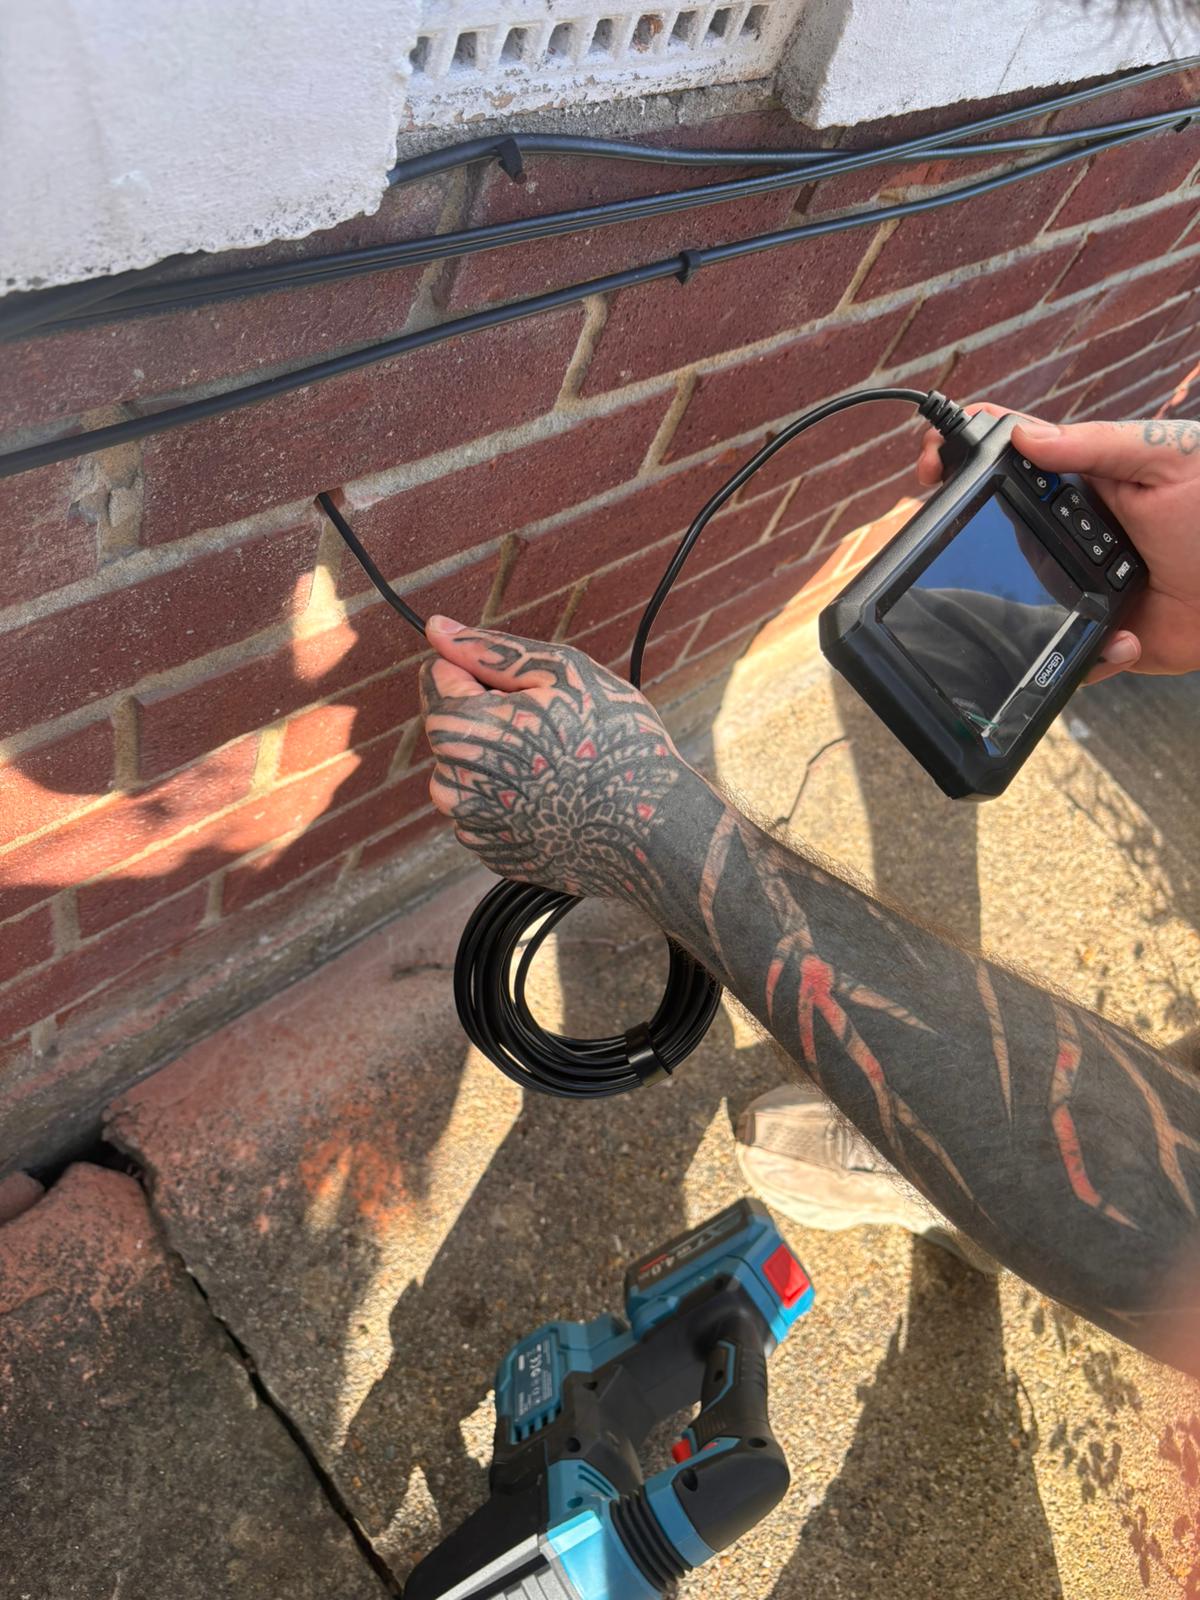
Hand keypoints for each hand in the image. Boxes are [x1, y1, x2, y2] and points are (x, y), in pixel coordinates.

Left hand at [419, 618, 694, 898]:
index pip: (437, 676)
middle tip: (550, 728)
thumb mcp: (561, 674)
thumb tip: (438, 629)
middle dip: (489, 716)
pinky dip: (509, 798)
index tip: (525, 691)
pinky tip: (552, 797)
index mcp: (463, 727)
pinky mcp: (490, 851)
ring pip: (465, 769)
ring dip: (496, 760)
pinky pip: (484, 809)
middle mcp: (452, 781)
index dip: (481, 674)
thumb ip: (491, 652)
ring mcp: (470, 823)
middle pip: (450, 725)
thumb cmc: (615, 742)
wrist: (652, 829)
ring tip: (553, 766)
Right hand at [917, 405, 1199, 683]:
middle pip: (996, 534)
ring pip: (1020, 601)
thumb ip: (1094, 445)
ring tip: (1088, 598)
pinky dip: (1090, 658)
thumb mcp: (1165, 460)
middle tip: (965, 540)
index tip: (932, 464)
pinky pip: (1065, 658)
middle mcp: (1072, 535)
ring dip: (1034, 607)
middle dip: (974, 541)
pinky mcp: (1101, 639)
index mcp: (1083, 482)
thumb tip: (1022, 435)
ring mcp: (1080, 588)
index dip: (961, 454)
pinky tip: (1123, 640)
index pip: (1009, 459)